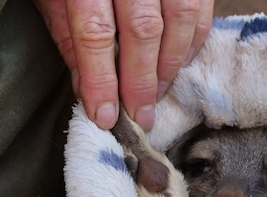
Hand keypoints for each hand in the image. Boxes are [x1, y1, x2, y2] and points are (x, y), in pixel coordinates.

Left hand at [34, 0, 213, 130]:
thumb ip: (67, 34)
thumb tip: (87, 87)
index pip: (95, 32)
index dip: (101, 79)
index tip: (104, 115)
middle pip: (142, 29)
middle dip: (140, 80)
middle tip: (139, 116)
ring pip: (178, 19)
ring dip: (169, 65)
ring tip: (155, 94)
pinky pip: (199, 8)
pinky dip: (191, 41)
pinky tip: (177, 64)